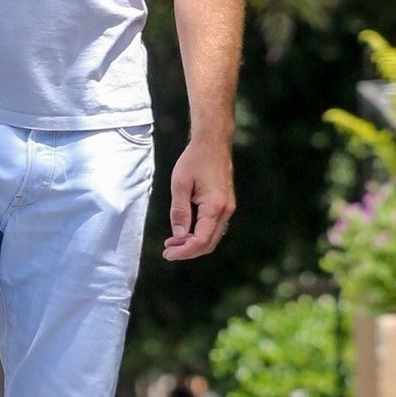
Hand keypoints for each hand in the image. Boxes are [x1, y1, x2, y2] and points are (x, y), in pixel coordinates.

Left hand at [164, 138, 234, 261]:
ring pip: (212, 237)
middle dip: (187, 251)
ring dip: (192, 244)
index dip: (184, 251)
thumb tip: (178, 236)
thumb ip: (179, 211)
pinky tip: (184, 232)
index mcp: (214, 206)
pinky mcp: (225, 205)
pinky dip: (199, 234)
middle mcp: (226, 210)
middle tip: (167, 251)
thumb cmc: (195, 160)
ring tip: (172, 243)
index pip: (201, 240)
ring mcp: (228, 208)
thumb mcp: (180, 184)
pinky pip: (213, 228)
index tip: (167, 254)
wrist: (213, 143)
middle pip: (208, 243)